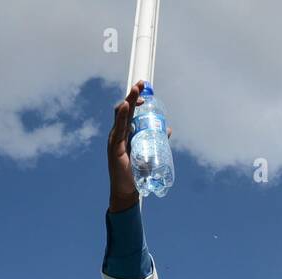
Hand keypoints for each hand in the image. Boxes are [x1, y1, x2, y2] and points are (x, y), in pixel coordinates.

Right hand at [107, 80, 172, 212]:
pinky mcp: (114, 146)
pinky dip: (122, 116)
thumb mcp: (148, 153)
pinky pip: (118, 128)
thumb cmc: (136, 174)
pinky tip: (126, 107)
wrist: (128, 191)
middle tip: (142, 83)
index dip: (136, 99)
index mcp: (126, 133)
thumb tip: (167, 129)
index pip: (130, 111)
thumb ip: (156, 141)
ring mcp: (115, 138)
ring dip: (129, 101)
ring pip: (121, 115)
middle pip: (125, 109)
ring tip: (135, 90)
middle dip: (133, 95)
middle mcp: (119, 133)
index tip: (146, 91)